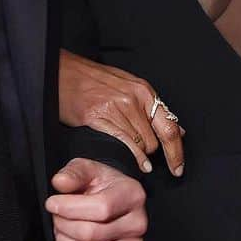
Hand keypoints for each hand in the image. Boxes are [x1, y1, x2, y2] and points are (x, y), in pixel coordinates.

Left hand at [46, 158, 146, 240]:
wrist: (115, 201)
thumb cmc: (101, 186)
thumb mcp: (87, 169)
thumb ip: (73, 173)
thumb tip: (60, 183)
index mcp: (132, 195)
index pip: (101, 208)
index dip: (69, 208)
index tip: (52, 203)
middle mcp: (139, 223)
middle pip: (91, 234)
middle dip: (63, 226)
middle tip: (56, 218)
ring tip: (61, 232)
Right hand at [59, 50, 184, 176]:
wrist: (62, 72)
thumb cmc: (92, 79)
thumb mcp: (128, 87)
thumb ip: (151, 109)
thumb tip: (177, 129)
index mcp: (143, 91)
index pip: (169, 127)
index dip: (177, 152)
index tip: (178, 168)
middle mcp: (133, 99)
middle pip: (154, 141)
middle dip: (151, 153)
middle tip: (142, 155)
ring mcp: (116, 108)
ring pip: (140, 145)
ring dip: (138, 155)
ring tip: (128, 152)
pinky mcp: (98, 117)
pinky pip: (124, 144)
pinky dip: (132, 158)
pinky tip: (135, 164)